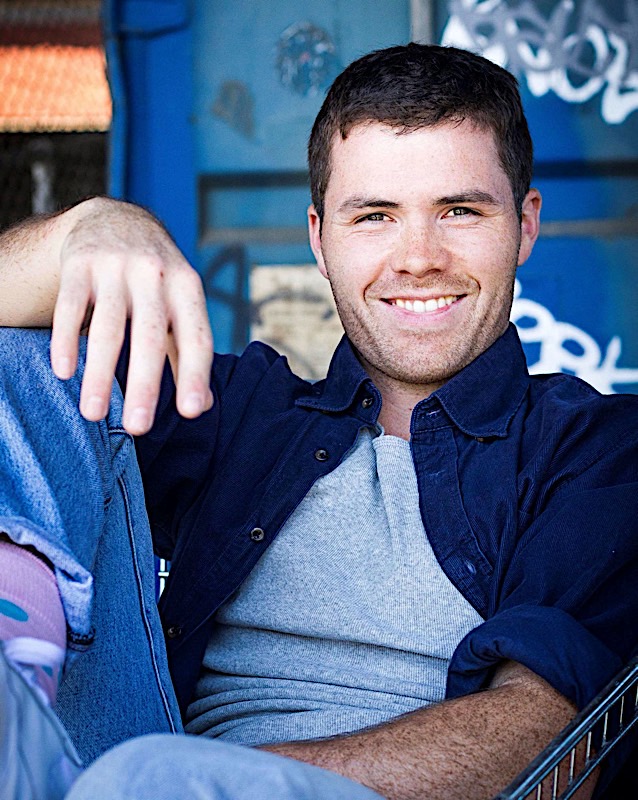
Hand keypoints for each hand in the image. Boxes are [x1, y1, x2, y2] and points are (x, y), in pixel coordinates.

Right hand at [50, 197, 212, 433]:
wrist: (115, 220)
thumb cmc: (155, 280)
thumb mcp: (179, 306)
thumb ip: (188, 353)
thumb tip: (204, 405)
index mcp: (187, 288)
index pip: (195, 337)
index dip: (195, 375)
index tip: (191, 412)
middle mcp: (155, 274)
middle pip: (150, 338)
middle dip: (145, 385)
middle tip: (138, 428)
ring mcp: (116, 267)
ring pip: (108, 328)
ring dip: (99, 374)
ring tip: (93, 413)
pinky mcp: (80, 264)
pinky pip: (71, 307)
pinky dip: (66, 340)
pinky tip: (63, 372)